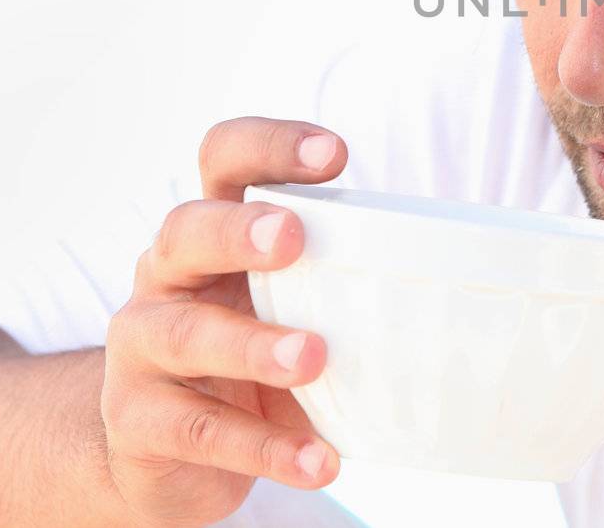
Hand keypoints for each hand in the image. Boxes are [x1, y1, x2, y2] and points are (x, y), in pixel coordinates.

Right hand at [100, 117, 345, 526]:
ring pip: (185, 334)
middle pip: (185, 230)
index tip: (335, 153)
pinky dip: (264, 447)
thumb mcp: (290, 304)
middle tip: (293, 238)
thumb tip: (464, 273)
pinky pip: (201, 432)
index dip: (270, 144)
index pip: (223, 159)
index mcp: (212, 232)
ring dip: (251, 345)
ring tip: (313, 358)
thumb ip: (343, 280)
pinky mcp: (139, 421)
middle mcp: (166, 276)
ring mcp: (141, 348)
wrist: (164, 453)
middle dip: (238, 231)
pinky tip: (316, 460)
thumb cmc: (248, 353)